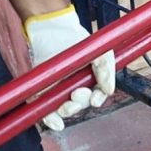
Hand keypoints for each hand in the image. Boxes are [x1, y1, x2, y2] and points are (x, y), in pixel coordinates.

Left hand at [24, 6, 115, 130]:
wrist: (52, 28)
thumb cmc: (77, 39)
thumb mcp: (100, 51)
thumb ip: (107, 69)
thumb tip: (109, 90)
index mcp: (89, 81)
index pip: (95, 97)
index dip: (96, 100)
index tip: (95, 99)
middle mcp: (74, 88)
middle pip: (79, 105)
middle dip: (80, 104)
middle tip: (76, 94)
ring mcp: (57, 91)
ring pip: (63, 111)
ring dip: (66, 112)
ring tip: (65, 105)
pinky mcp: (41, 91)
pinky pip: (45, 111)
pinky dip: (49, 119)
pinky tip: (54, 122)